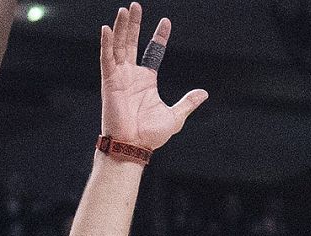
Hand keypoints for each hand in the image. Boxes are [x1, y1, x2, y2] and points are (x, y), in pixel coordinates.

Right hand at [100, 4, 207, 150]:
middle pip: (132, 42)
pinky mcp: (109, 81)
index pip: (153, 51)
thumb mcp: (175, 116)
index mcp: (146, 80)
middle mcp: (131, 75)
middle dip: (134, 24)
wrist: (133, 146)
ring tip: (125, 10)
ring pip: (119, 46)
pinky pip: (106, 58)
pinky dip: (106, 43)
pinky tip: (108, 28)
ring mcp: (119, 77)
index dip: (159, 36)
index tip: (165, 21)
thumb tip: (204, 93)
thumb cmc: (150, 135)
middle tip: (136, 5)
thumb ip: (188, 102)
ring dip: (121, 28)